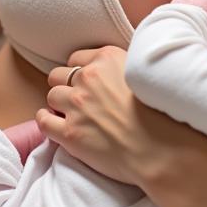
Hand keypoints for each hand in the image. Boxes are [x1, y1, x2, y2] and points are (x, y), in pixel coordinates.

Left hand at [37, 47, 195, 186]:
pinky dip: (46, 120)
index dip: (80, 71)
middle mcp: (89, 78)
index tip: (86, 81)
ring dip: (59, 103)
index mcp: (108, 58)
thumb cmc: (162, 113)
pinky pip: (43, 121)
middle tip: (78, 98)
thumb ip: (123, 64)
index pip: (77, 57)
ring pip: (52, 95)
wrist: (163, 149)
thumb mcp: (145, 72)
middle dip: (66, 85)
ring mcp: (77, 105)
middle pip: (59, 75)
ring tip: (70, 112)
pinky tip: (53, 121)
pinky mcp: (70, 133)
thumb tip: (112, 66)